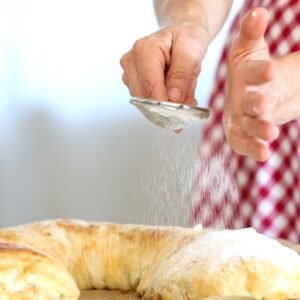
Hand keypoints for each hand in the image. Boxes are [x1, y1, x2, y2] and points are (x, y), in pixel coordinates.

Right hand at [120, 22, 208, 104]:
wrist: (181, 31)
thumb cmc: (186, 37)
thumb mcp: (192, 51)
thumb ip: (181, 76)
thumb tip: (172, 100)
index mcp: (145, 49)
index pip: (149, 85)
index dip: (163, 104)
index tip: (178, 115)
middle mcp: (131, 60)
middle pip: (144, 96)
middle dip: (166, 105)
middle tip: (187, 105)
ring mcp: (129, 72)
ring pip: (144, 101)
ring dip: (164, 104)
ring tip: (182, 92)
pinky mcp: (132, 81)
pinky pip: (145, 100)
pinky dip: (161, 101)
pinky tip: (173, 92)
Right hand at [224, 7, 290, 161]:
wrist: (254, 91)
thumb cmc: (252, 68)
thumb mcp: (252, 48)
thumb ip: (253, 32)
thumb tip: (258, 13)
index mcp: (242, 75)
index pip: (249, 71)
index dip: (258, 72)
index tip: (270, 72)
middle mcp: (239, 97)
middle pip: (246, 102)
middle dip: (253, 104)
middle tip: (262, 105)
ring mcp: (240, 117)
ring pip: (247, 125)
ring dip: (257, 130)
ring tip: (270, 134)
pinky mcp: (241, 133)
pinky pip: (244, 143)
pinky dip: (252, 149)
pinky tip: (263, 154)